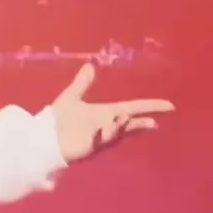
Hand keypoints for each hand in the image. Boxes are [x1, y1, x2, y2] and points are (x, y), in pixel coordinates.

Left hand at [50, 64, 174, 162]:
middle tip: (153, 123)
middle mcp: (106, 125)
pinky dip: (103, 135)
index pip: (132, 108)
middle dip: (141, 123)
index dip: (149, 106)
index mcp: (105, 112)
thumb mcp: (71, 97)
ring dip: (120, 126)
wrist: (43, 136)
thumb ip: (82, 83)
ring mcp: (99, 137)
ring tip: (123, 117)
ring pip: (116, 132)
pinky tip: (104, 130)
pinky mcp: (89, 146)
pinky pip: (99, 141)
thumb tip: (90, 66)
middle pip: (130, 123)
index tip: (168, 105)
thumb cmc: (58, 119)